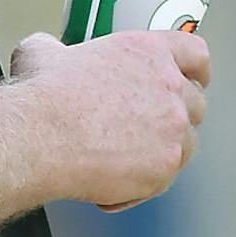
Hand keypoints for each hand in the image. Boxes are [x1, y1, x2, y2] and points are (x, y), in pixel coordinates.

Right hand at [9, 30, 210, 209]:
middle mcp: (169, 85)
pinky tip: (109, 184)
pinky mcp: (166, 165)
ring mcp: (173, 126)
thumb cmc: (43, 96)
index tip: (194, 81)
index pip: (195, 54)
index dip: (196, 71)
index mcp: (148, 51)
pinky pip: (164, 180)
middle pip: (196, 103)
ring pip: (186, 144)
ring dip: (162, 153)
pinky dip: (140, 187)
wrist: (39, 136)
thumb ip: (58, 49)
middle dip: (175, 118)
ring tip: (125, 162)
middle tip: (146, 130)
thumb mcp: (44, 53)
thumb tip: (46, 52)